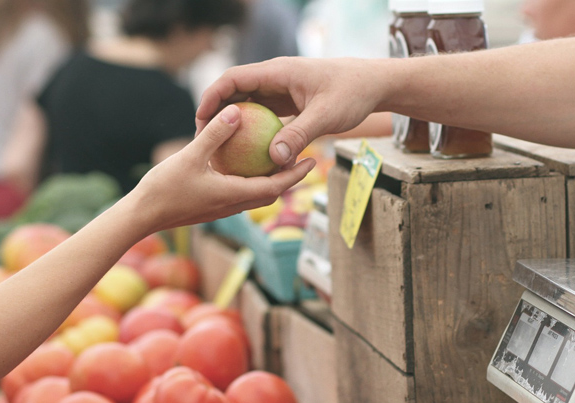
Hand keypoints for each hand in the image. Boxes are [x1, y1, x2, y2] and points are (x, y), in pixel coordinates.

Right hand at [133, 104, 315, 233]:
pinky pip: (239, 193)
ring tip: (279, 160)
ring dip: (271, 180)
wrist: (141, 216)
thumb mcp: (190, 156)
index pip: (275, 187)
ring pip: (255, 194)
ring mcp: (222, 208)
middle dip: (290, 178)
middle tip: (304, 158)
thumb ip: (215, 134)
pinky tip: (244, 164)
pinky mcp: (211, 207)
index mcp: (234, 195)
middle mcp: (233, 205)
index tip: (312, 161)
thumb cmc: (164, 188)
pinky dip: (250, 180)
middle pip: (271, 192)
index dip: (296, 174)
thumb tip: (236, 111)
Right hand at [196, 57, 388, 166]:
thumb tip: (274, 159)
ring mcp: (282, 90)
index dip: (212, 97)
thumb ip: (299, 135)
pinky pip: (264, 115)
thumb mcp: (326, 116)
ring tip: (221, 149)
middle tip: (204, 140)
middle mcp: (275, 78)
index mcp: (278, 72)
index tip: (201, 120)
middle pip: (235, 91)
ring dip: (234, 123)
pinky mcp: (289, 102)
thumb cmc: (352, 93)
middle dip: (217, 113)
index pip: (233, 79)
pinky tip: (249, 154)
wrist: (374, 85)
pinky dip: (254, 131)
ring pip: (248, 104)